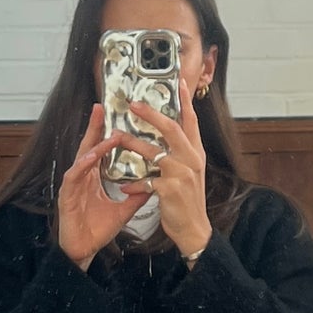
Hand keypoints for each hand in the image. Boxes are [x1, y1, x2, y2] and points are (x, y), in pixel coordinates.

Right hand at [57, 103, 146, 269]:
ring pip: (82, 159)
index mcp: (94, 177)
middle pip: (89, 147)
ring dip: (93, 144)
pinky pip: (74, 177)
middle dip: (95, 127)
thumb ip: (137, 196)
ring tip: (105, 132)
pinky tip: (89, 158)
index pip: (102, 150)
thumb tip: (154, 183)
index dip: (107, 132)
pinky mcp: (66, 196)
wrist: (83, 250)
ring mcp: (73, 185)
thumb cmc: (96, 229)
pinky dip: (81, 166)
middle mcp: (82, 176)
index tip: (117, 116)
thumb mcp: (122, 210)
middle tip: (101, 107)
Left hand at [128, 69, 212, 261]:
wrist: (194, 229)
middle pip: (171, 129)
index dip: (185, 102)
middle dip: (151, 114)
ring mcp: (182, 174)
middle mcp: (192, 159)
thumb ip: (182, 154)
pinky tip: (125, 186)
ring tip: (116, 138)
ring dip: (132, 144)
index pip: (191, 122)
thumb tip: (169, 136)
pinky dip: (134, 183)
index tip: (178, 83)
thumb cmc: (188, 200)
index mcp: (196, 153)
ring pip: (153, 152)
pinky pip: (146, 181)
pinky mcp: (170, 190)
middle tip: (133, 104)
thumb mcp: (190, 173)